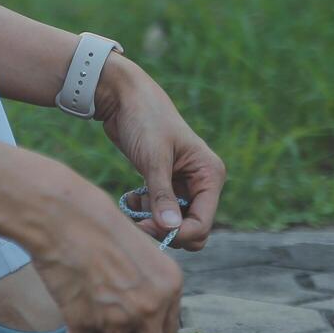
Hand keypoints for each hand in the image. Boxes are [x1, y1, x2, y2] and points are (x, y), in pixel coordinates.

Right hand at [24, 168, 184, 332]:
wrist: (66, 217)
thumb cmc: (101, 229)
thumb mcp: (145, 255)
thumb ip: (153, 290)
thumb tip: (148, 326)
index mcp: (170, 287)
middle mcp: (148, 306)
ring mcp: (116, 316)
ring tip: (93, 328)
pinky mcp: (83, 320)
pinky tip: (75, 323)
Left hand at [93, 53, 226, 250]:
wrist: (124, 98)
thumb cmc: (144, 120)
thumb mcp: (154, 159)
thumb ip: (162, 195)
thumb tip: (170, 230)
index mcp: (209, 174)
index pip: (203, 222)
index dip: (179, 233)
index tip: (148, 228)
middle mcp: (201, 182)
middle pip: (191, 228)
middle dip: (166, 230)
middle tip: (138, 222)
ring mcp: (183, 185)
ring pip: (173, 222)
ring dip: (152, 220)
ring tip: (132, 202)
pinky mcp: (165, 184)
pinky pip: (159, 211)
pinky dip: (144, 210)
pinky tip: (130, 197)